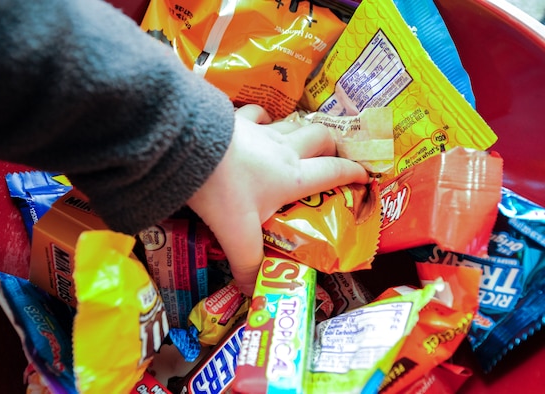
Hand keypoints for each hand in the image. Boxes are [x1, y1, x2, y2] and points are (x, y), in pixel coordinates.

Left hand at [187, 104, 368, 294]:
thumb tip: (253, 293)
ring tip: (299, 142)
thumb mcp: (239, 236)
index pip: (334, 172)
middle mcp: (283, 150)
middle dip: (332, 145)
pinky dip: (264, 118)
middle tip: (330, 158)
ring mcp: (261, 131)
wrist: (190, 150)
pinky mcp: (238, 120)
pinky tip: (260, 124)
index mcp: (293, 177)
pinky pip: (258, 113)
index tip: (366, 176)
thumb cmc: (223, 192)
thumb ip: (248, 266)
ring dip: (301, 130)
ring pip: (293, 123)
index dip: (354, 173)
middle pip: (320, 137)